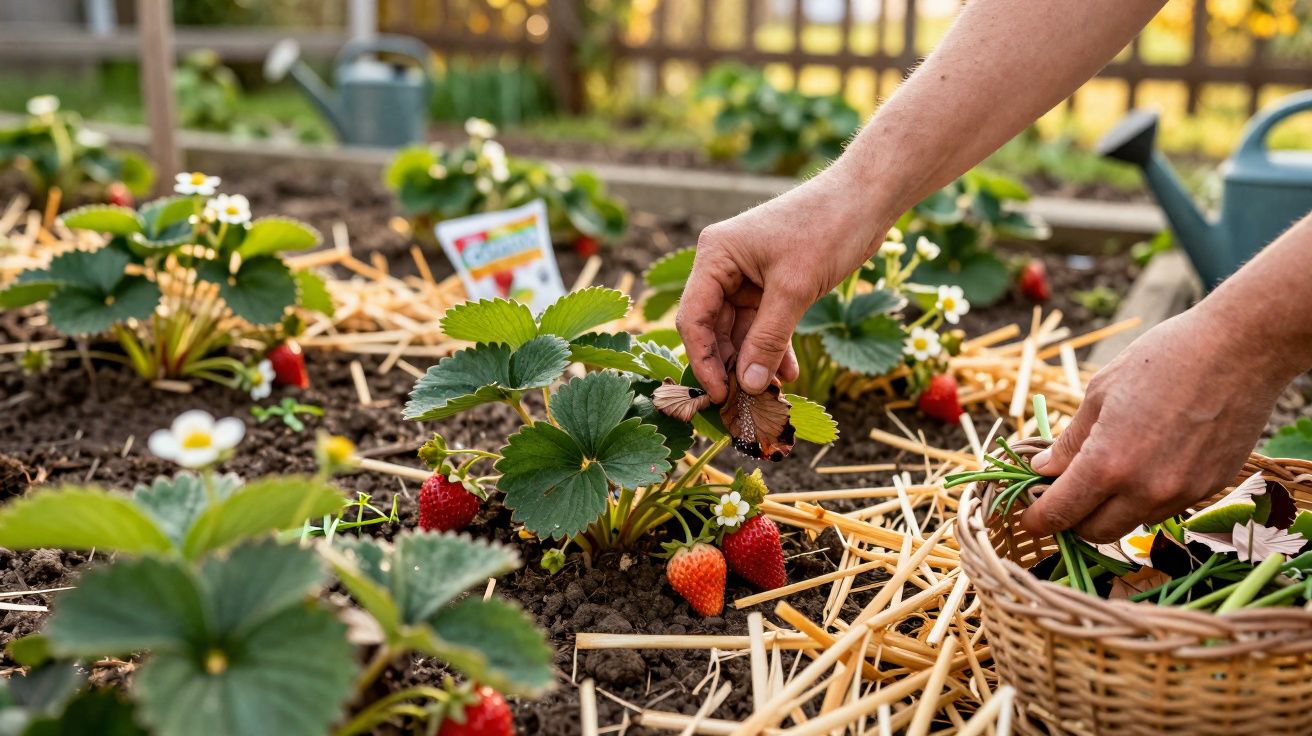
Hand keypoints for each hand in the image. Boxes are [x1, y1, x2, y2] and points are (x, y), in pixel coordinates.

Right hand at [675, 165, 893, 400]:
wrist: (867, 198)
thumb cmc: (828, 228)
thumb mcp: (795, 289)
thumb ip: (768, 339)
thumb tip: (749, 386)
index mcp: (715, 256)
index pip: (694, 318)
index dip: (704, 361)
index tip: (721, 396)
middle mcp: (723, 265)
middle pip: (714, 328)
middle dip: (732, 365)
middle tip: (747, 403)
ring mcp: (746, 274)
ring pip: (740, 330)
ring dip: (755, 361)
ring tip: (772, 394)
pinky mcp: (770, 282)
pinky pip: (763, 323)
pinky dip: (773, 347)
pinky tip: (788, 373)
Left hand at [1021, 307, 1285, 542]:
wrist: (1240, 349)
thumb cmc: (1163, 360)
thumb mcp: (1099, 393)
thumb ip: (1070, 442)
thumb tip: (1043, 470)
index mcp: (1107, 465)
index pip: (1060, 514)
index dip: (1037, 519)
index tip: (1028, 515)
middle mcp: (1144, 490)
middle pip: (1094, 532)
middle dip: (1072, 519)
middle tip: (1064, 494)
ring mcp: (1182, 494)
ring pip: (1132, 523)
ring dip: (1111, 510)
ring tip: (1109, 472)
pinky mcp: (1210, 489)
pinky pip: (1166, 507)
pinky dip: (1146, 497)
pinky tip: (1148, 462)